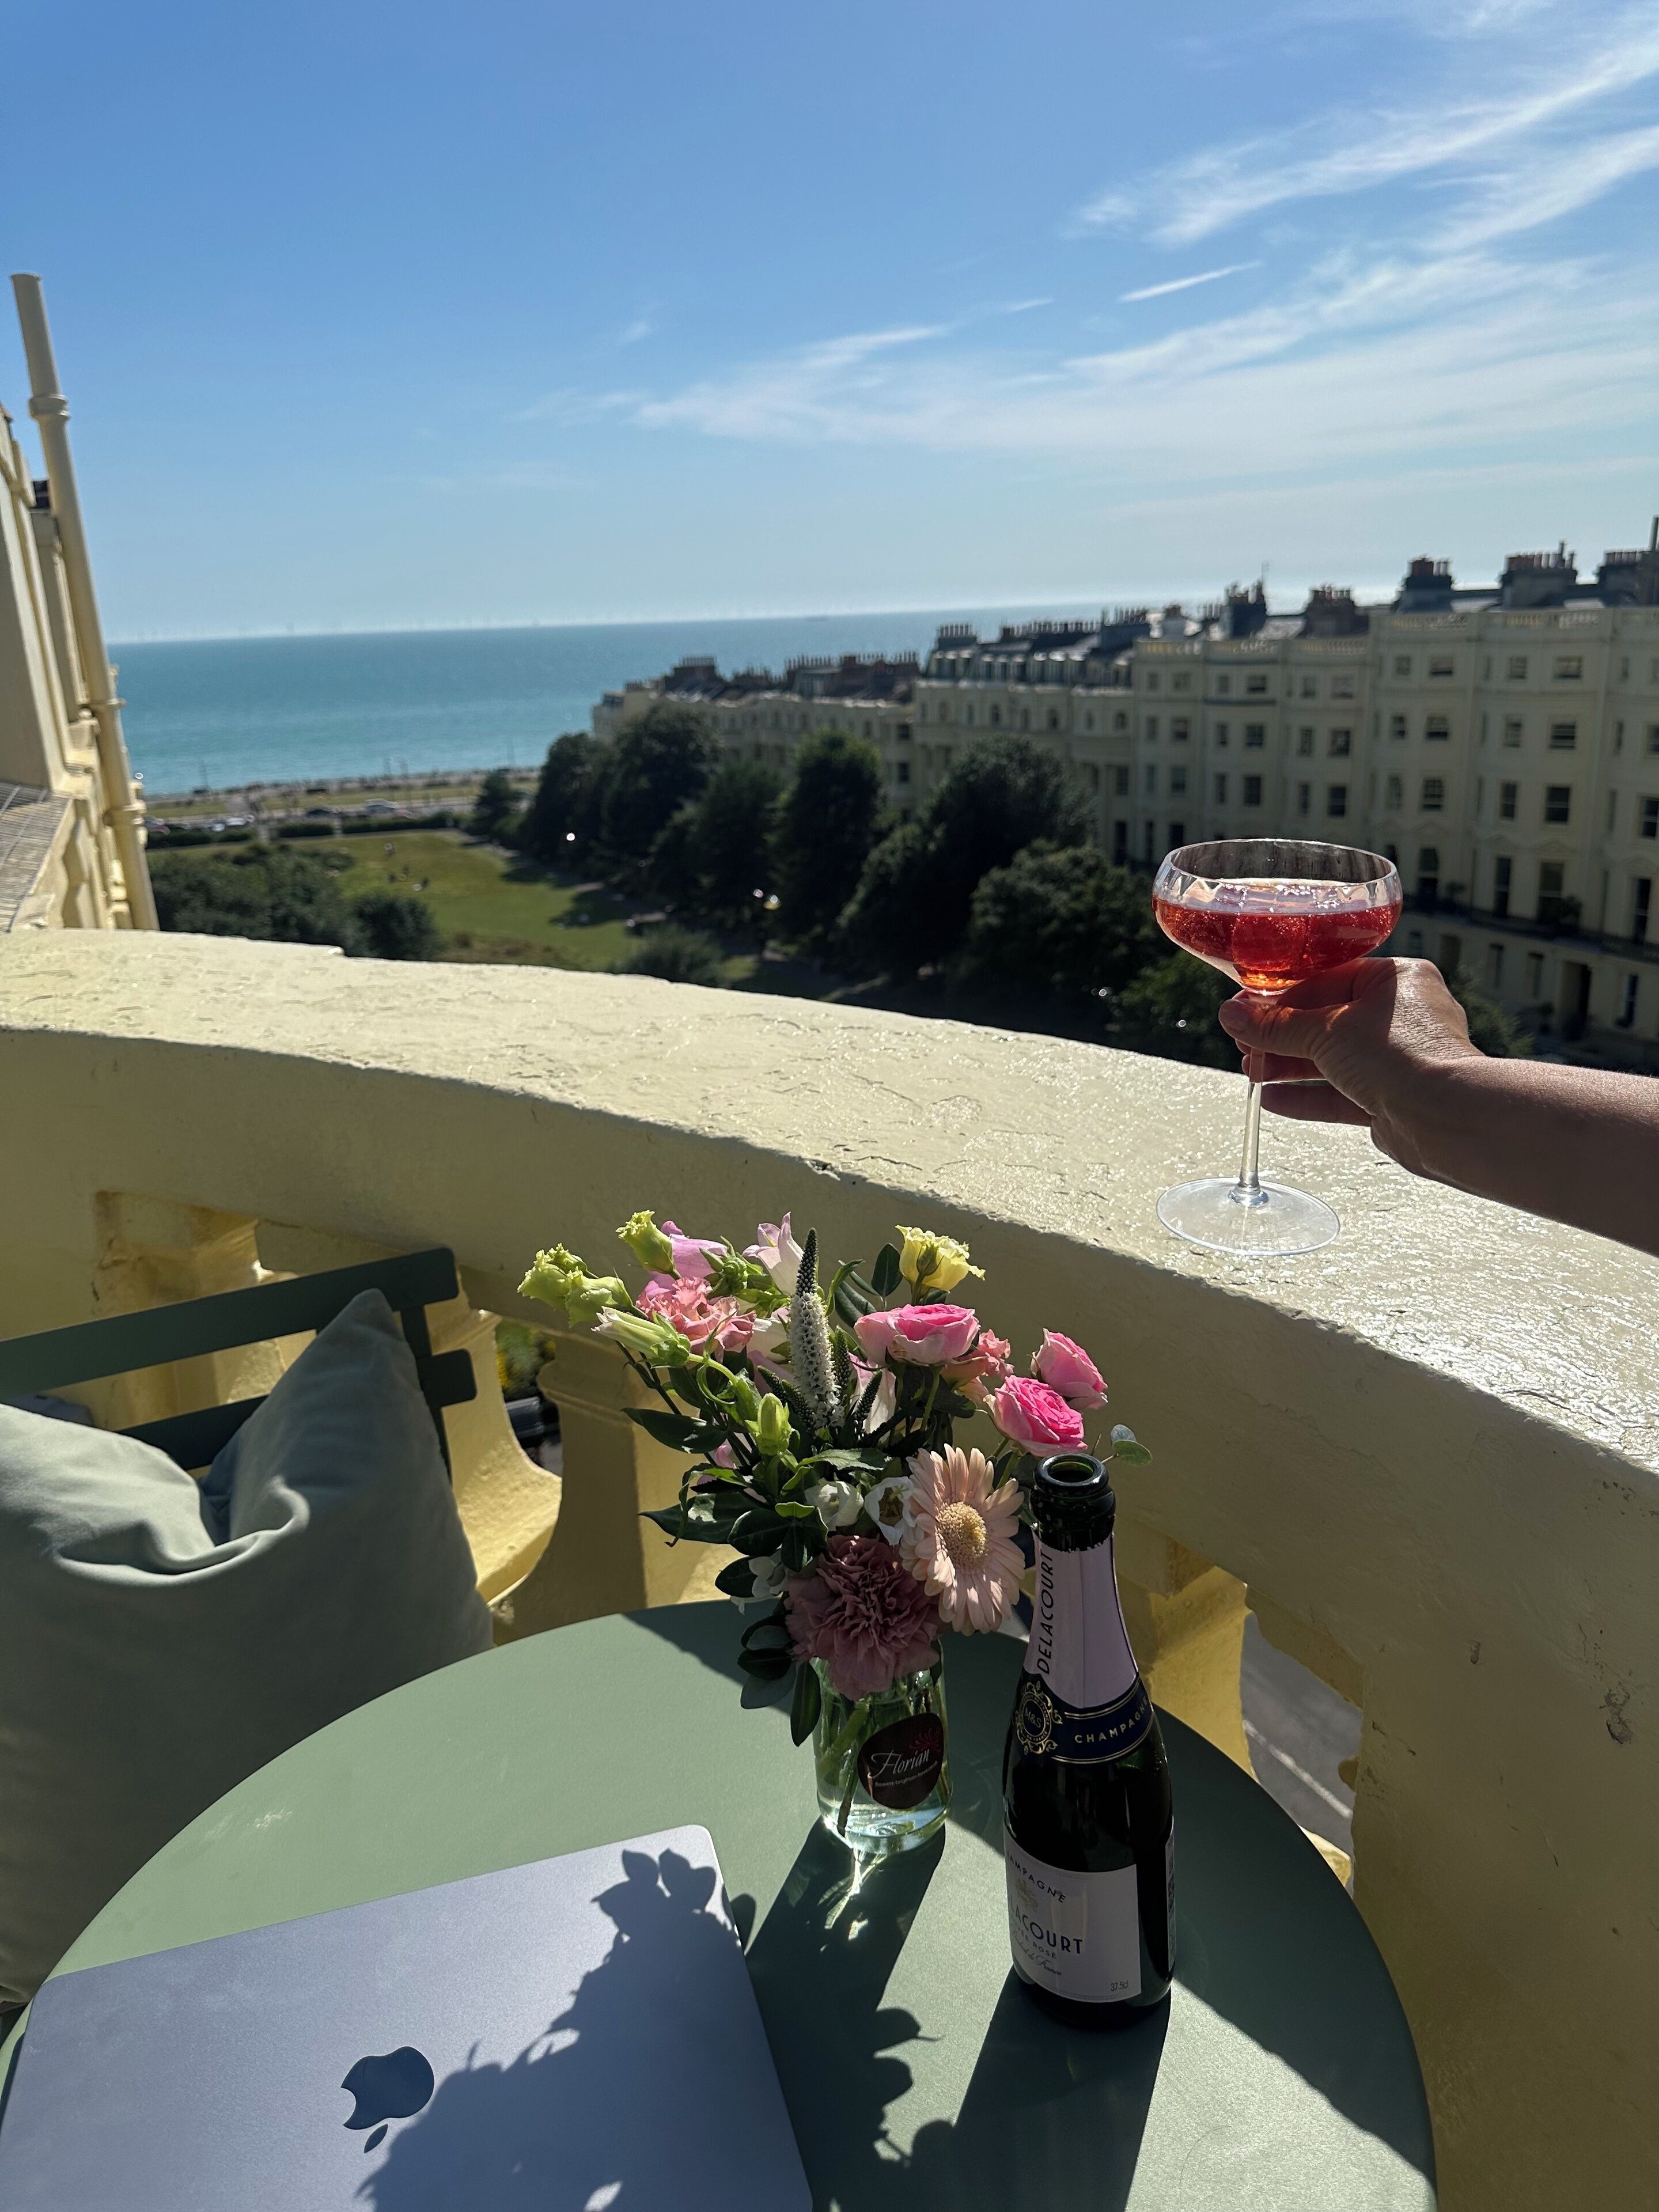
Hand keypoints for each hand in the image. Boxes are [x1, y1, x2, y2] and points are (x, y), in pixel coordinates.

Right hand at [1216, 959, 1484, 1170]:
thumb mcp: (1326, 1032)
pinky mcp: (1393, 1099)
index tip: (1247, 1011)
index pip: (1328, 980)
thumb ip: (1277, 1026)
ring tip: (1251, 1071)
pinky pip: (1342, 1093)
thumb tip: (1232, 1016)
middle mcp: (1403, 1018)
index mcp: (1397, 981)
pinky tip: (1272, 1099)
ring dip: (1290, 1066)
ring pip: (1333, 1060)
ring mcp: (1399, 1060)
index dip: (1282, 998)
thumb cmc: (1402, 1056)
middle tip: (1244, 1043)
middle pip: (1327, 1022)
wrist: (1445, 1118)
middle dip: (1282, 1036)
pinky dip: (1308, 1095)